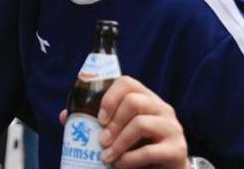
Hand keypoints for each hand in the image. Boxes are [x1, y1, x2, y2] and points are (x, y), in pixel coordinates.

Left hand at [59, 76, 187, 168]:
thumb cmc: (139, 147)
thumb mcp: (120, 131)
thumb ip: (97, 122)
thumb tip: (66, 116)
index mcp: (146, 99)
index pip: (127, 82)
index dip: (109, 97)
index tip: (99, 118)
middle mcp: (162, 109)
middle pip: (134, 101)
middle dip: (113, 123)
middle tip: (101, 141)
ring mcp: (172, 128)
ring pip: (141, 124)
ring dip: (118, 143)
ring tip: (107, 157)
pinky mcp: (177, 149)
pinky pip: (149, 151)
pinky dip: (129, 160)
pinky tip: (120, 165)